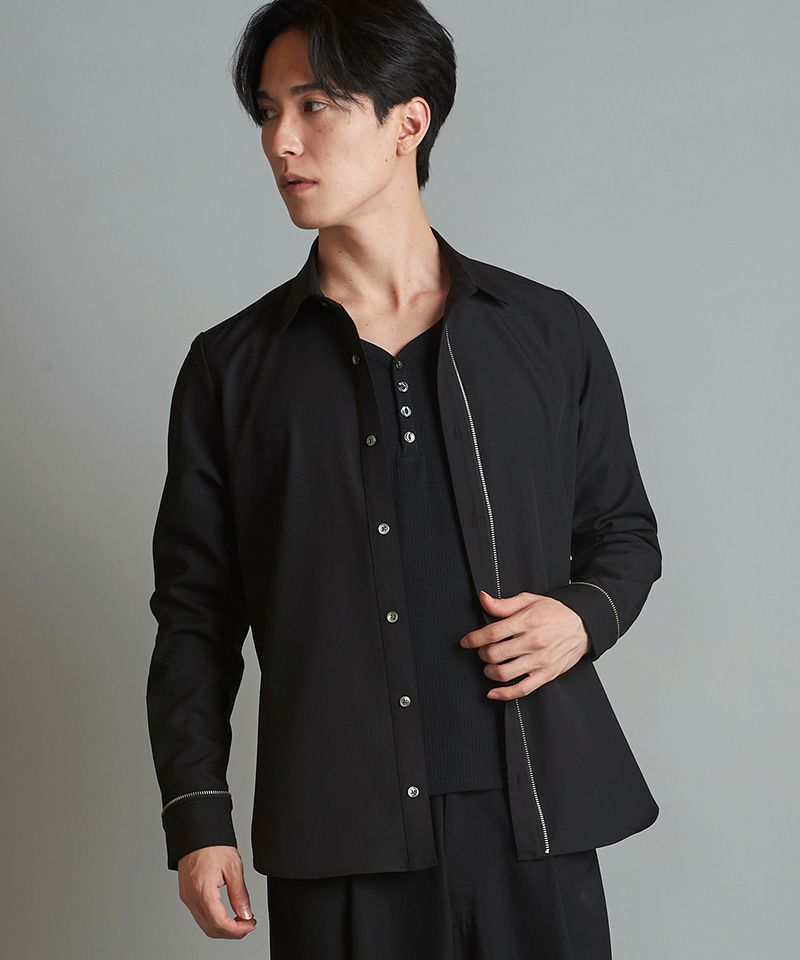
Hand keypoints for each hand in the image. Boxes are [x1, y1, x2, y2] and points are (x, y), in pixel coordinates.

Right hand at [177, 845, 256, 938]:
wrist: (196, 833)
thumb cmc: (213, 845)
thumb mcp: (233, 866)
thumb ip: (239, 894)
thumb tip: (246, 915)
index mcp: (203, 890)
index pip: (219, 923)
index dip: (237, 930)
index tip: (250, 924)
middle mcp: (191, 897)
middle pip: (211, 929)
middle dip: (232, 932)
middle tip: (248, 924)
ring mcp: (187, 898)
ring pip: (205, 925)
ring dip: (223, 928)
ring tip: (240, 919)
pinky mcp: (187, 895)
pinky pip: (200, 916)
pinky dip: (215, 920)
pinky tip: (227, 914)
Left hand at [459, 590, 590, 699]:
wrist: (583, 625)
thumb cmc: (555, 612)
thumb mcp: (529, 600)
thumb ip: (504, 604)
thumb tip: (483, 598)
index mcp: (527, 621)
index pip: (492, 633)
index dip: (474, 638)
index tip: (466, 641)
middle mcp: (533, 641)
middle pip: (495, 654)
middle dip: (482, 654)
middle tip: (483, 651)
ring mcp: (540, 660)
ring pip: (505, 673)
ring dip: (489, 671)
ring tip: (490, 666)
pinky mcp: (547, 674)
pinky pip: (522, 689)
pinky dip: (504, 694)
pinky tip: (493, 692)